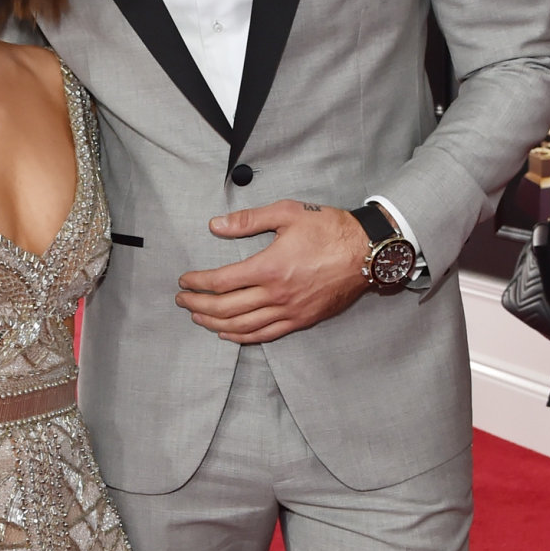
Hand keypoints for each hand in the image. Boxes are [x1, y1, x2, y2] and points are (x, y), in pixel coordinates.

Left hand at [176, 202, 368, 342]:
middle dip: (198, 305)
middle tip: (182, 301)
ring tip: (198, 318)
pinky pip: (266, 335)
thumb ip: (249, 220)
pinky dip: (243, 337)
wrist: (366, 252)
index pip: (221, 281)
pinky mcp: (302, 320)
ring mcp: (289, 311)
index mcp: (269, 267)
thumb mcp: (288, 213)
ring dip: (215, 324)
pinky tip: (229, 334)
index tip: (184, 281)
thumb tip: (216, 226)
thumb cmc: (329, 229)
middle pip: (226, 308)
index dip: (197, 283)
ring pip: (243, 326)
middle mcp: (276, 294)